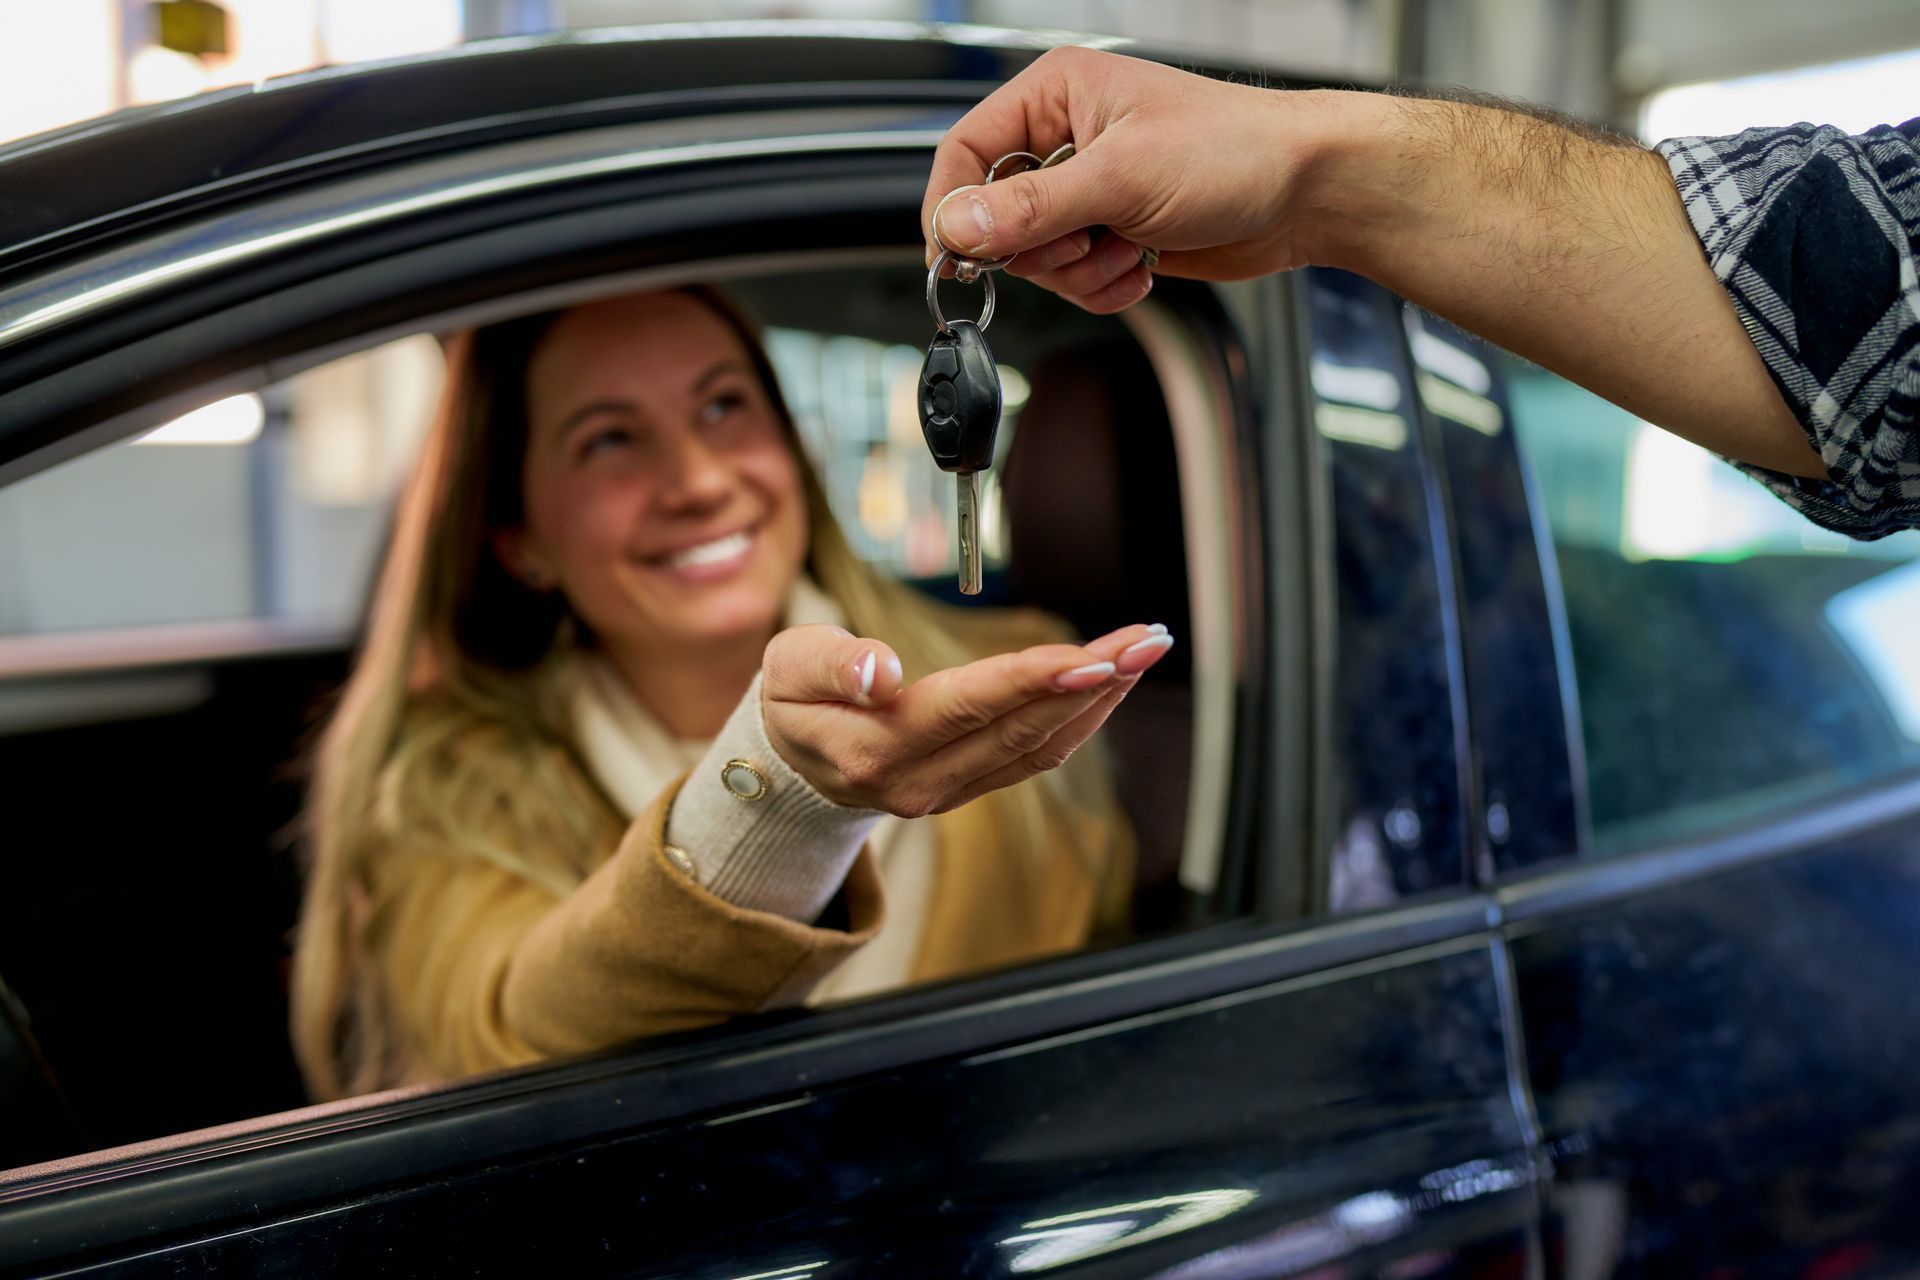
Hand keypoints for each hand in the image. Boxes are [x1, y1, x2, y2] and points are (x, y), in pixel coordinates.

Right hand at [761, 621, 1174, 817]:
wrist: (789, 765)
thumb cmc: (792, 701)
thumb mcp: (787, 668)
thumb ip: (833, 664)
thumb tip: (881, 669)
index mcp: (876, 748)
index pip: (968, 707)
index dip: (1033, 680)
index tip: (1092, 656)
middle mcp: (921, 781)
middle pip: (1021, 728)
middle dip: (1093, 681)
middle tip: (1148, 639)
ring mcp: (950, 791)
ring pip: (1040, 746)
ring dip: (1101, 699)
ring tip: (1145, 649)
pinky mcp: (970, 786)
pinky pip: (1036, 755)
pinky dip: (1082, 718)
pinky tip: (1111, 681)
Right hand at [923, 46, 1338, 312]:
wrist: (1305, 193)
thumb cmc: (1234, 151)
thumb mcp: (1120, 177)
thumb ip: (1030, 207)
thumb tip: (957, 225)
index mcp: (1055, 96)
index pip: (966, 151)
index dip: (954, 206)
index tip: (957, 255)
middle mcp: (1066, 140)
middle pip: (997, 218)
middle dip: (1043, 248)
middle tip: (1089, 238)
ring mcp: (1090, 191)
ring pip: (1037, 259)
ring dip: (1082, 271)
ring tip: (1130, 246)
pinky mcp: (1113, 233)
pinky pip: (1074, 280)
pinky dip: (1104, 287)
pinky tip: (1142, 264)